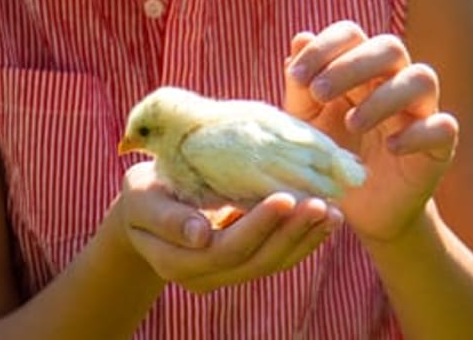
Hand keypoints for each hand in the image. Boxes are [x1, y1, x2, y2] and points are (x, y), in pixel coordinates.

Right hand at [106, 163, 342, 291]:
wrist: (146, 212)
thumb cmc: (142, 196)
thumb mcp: (141, 198)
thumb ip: (165, 217)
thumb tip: (199, 236)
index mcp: (175, 262)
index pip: (225, 250)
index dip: (258, 227)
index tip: (285, 196)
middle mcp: (203, 277)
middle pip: (256, 261)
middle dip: (290, 232)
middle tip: (319, 202)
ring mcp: (226, 275)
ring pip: (272, 263)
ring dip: (305, 238)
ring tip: (331, 210)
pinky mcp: (244, 264)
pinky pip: (278, 258)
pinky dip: (304, 240)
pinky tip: (326, 218)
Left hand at [280, 21, 460, 242]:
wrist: (357, 208)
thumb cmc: (329, 158)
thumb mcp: (305, 124)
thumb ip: (301, 87)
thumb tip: (300, 39)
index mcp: (359, 71)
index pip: (352, 34)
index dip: (325, 47)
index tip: (297, 76)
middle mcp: (393, 83)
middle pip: (389, 47)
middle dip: (352, 65)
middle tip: (320, 94)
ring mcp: (420, 111)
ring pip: (421, 78)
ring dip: (383, 97)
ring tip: (352, 124)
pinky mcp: (439, 145)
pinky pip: (443, 126)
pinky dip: (417, 133)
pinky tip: (390, 148)